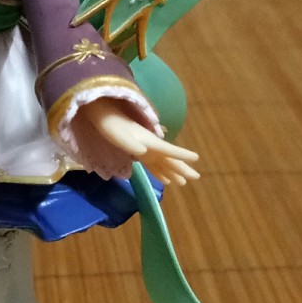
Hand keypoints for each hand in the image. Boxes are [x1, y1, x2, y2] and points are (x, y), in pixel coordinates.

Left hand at [68, 98, 199, 185]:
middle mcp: (152, 146)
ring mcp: (147, 149)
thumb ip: (130, 144)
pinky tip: (165, 181)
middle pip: (170, 159)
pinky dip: (160, 173)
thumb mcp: (119, 135)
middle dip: (182, 168)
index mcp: (149, 141)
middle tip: (196, 177)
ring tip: (182, 184)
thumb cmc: (112, 126)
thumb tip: (143, 152)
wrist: (105, 118)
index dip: (183, 154)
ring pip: (164, 163)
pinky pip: (154, 165)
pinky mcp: (140, 153)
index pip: (169, 149)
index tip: (196, 158)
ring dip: (173, 173)